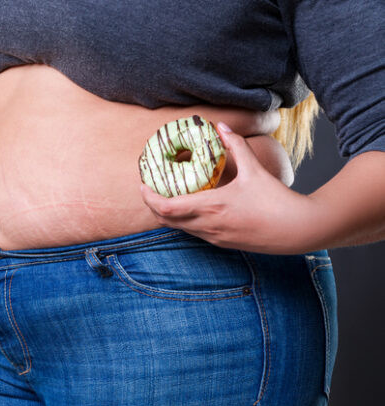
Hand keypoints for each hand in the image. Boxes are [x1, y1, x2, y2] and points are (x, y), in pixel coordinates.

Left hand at [139, 122, 322, 254]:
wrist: (298, 230)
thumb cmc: (277, 201)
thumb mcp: (254, 170)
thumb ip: (236, 146)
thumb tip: (221, 126)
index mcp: (211, 207)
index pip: (166, 208)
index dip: (149, 197)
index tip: (143, 184)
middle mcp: (207, 226)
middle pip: (165, 220)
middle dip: (152, 205)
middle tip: (149, 189)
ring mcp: (214, 238)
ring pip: (178, 228)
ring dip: (167, 214)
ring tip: (166, 195)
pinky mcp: (222, 243)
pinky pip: (193, 232)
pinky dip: (183, 221)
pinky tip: (189, 207)